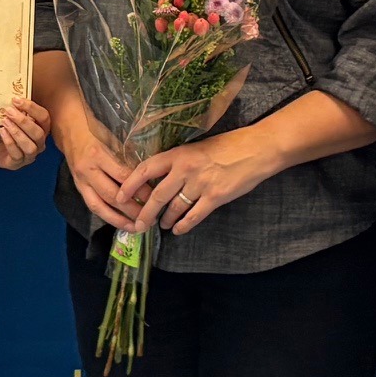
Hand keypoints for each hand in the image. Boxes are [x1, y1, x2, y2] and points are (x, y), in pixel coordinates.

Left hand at [0, 96, 49, 170]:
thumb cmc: (3, 129)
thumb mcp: (9, 117)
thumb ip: (14, 109)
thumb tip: (12, 96)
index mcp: (40, 128)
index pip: (44, 118)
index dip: (32, 108)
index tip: (16, 100)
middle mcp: (38, 143)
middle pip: (39, 133)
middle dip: (24, 121)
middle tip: (9, 111)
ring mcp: (29, 155)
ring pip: (30, 146)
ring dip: (17, 133)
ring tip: (5, 122)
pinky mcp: (17, 163)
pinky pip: (17, 155)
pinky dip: (10, 142)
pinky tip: (2, 132)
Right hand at [49, 104, 137, 227]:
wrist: (68, 129)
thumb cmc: (95, 130)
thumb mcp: (112, 137)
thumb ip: (127, 156)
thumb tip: (149, 173)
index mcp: (98, 154)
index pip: (122, 176)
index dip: (139, 189)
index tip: (154, 197)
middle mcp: (88, 170)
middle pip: (111, 195)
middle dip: (131, 210)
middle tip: (149, 218)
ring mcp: (81, 181)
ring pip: (99, 206)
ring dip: (118, 220)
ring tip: (135, 228)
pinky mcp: (78, 187)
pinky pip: (92, 206)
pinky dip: (107, 216)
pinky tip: (120, 223)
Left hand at [121, 134, 272, 235]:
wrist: (256, 150)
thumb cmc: (227, 146)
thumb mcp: (197, 147)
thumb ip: (178, 162)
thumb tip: (158, 177)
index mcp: (179, 154)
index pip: (146, 169)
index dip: (130, 184)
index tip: (119, 197)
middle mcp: (186, 169)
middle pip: (157, 196)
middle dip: (146, 213)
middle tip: (138, 224)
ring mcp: (201, 185)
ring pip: (174, 208)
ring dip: (166, 220)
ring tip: (162, 225)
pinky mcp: (215, 198)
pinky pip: (193, 216)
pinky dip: (183, 225)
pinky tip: (178, 230)